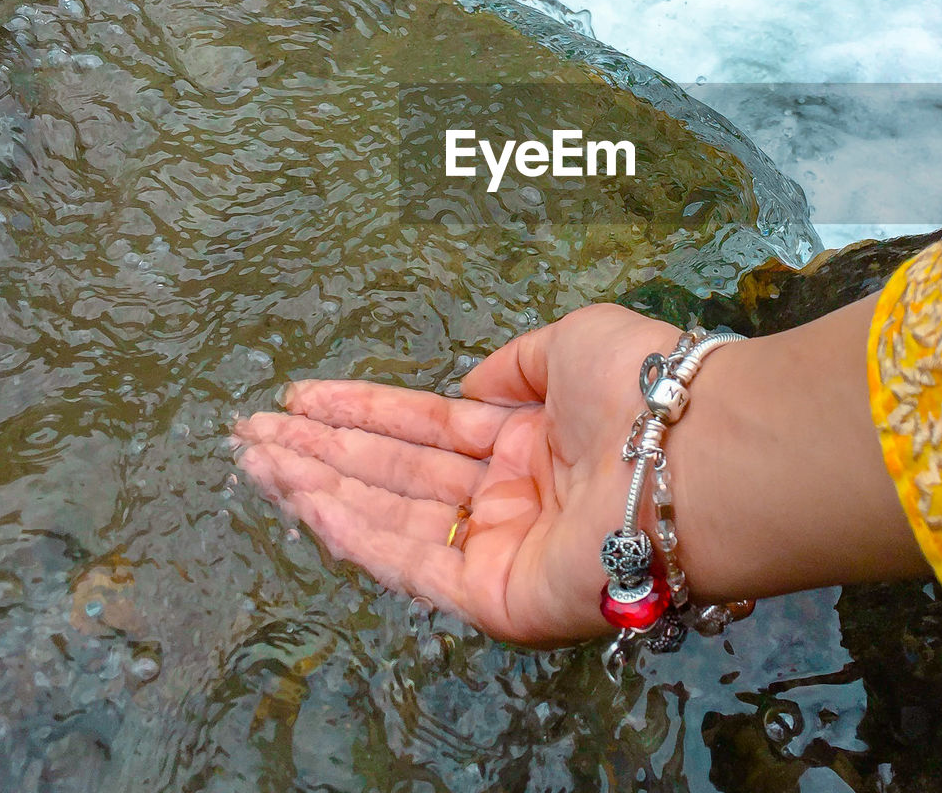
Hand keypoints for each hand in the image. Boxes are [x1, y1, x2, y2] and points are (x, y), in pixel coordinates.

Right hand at [233, 304, 679, 647]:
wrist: (694, 455)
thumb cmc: (638, 388)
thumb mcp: (571, 344)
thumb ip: (511, 366)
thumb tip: (465, 390)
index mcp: (527, 440)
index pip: (425, 425)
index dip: (360, 410)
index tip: (300, 397)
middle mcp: (508, 495)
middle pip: (395, 471)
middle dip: (321, 449)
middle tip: (248, 430)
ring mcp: (500, 548)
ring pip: (390, 516)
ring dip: (319, 486)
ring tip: (255, 459)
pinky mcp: (497, 596)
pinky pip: (411, 563)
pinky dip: (354, 532)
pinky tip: (304, 498)